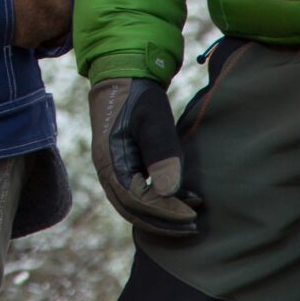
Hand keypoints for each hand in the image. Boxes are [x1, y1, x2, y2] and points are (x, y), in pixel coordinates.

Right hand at [88, 78, 199, 235]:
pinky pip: (134, 195)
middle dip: (163, 223)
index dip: (165, 212)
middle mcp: (106, 170)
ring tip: (188, 219)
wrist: (122, 75)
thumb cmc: (139, 96)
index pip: (136, 201)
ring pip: (132, 206)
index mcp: (109, 161)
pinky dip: (155, 204)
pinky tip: (177, 200)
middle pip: (132, 210)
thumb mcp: (154, 121)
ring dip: (159, 217)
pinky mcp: (120, 165)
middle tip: (193, 225)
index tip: (192, 213)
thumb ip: (161, 155)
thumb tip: (168, 192)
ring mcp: (110, 169)